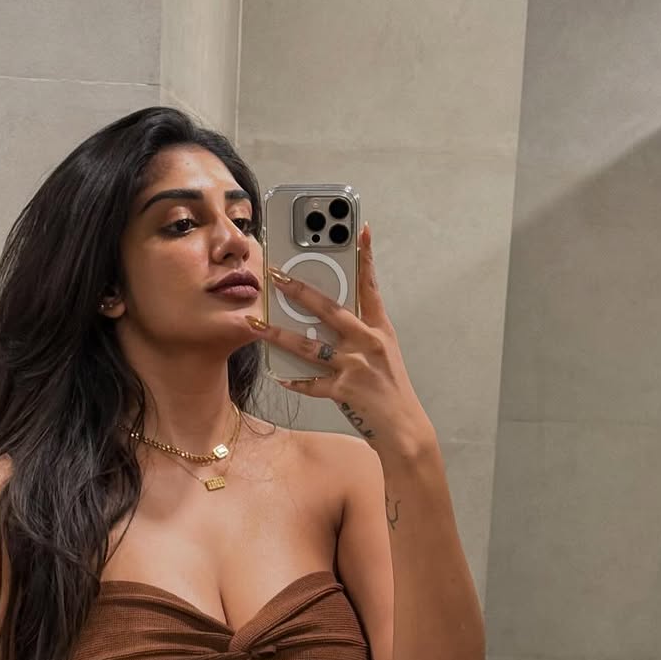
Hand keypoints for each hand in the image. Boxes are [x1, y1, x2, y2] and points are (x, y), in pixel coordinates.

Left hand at [248, 221, 431, 453]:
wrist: (404, 429)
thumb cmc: (390, 390)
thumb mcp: (383, 354)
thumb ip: (358, 334)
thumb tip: (323, 321)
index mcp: (380, 329)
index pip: (371, 286)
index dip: (366, 257)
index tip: (360, 230)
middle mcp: (368, 342)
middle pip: (329, 309)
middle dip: (299, 290)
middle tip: (276, 275)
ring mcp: (356, 366)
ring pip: (309, 345)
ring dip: (278, 334)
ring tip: (256, 323)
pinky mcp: (345, 391)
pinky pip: (312, 384)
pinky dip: (295, 381)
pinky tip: (279, 375)